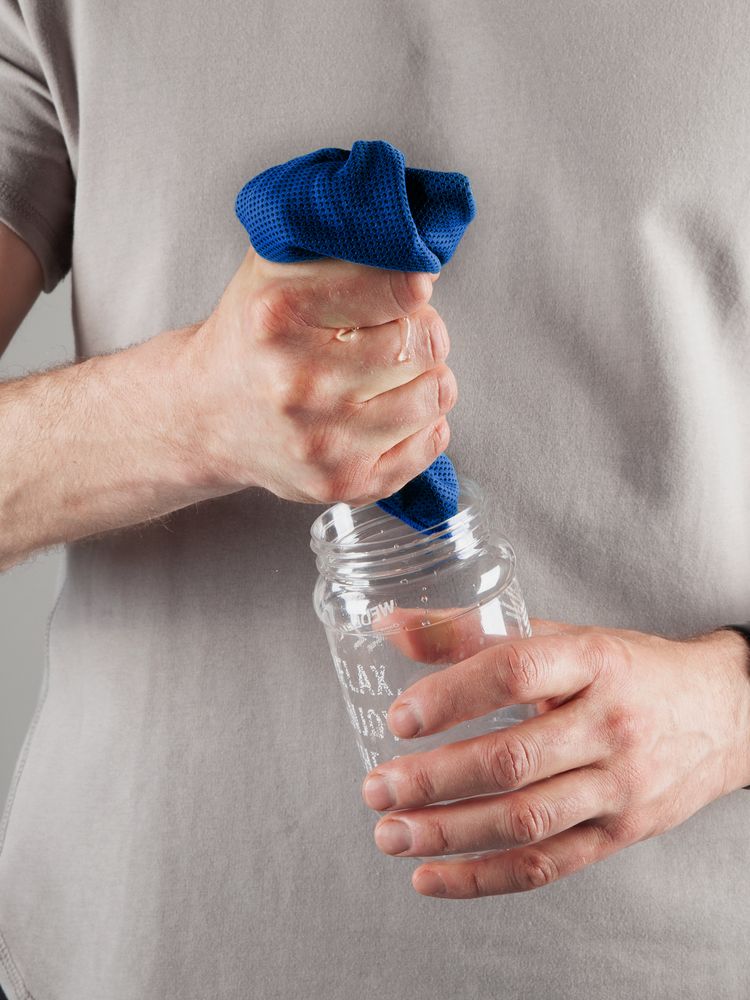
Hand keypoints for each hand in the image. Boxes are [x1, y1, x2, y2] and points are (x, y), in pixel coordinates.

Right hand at [182, 248, 454, 503]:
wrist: (205, 415)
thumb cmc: (252, 337)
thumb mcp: (275, 269)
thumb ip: (339, 244)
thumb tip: (415, 251)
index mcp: (278, 316)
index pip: (402, 289)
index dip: (412, 285)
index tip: (407, 289)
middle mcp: (298, 383)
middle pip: (424, 341)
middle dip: (420, 329)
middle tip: (395, 332)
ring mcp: (322, 440)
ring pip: (436, 392)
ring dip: (427, 376)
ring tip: (395, 372)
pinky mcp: (343, 481)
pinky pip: (432, 443)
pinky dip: (424, 422)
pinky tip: (391, 409)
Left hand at [361, 619, 749, 897]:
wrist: (722, 713)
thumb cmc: (629, 670)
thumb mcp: (564, 636)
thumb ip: (476, 631)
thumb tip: (393, 628)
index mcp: (592, 661)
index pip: (516, 672)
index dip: (452, 695)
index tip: (400, 717)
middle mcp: (609, 724)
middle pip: (513, 759)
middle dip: (435, 780)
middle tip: (377, 788)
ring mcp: (618, 786)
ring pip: (525, 820)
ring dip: (448, 834)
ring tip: (390, 834)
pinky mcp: (620, 835)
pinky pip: (547, 865)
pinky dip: (483, 877)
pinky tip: (432, 876)